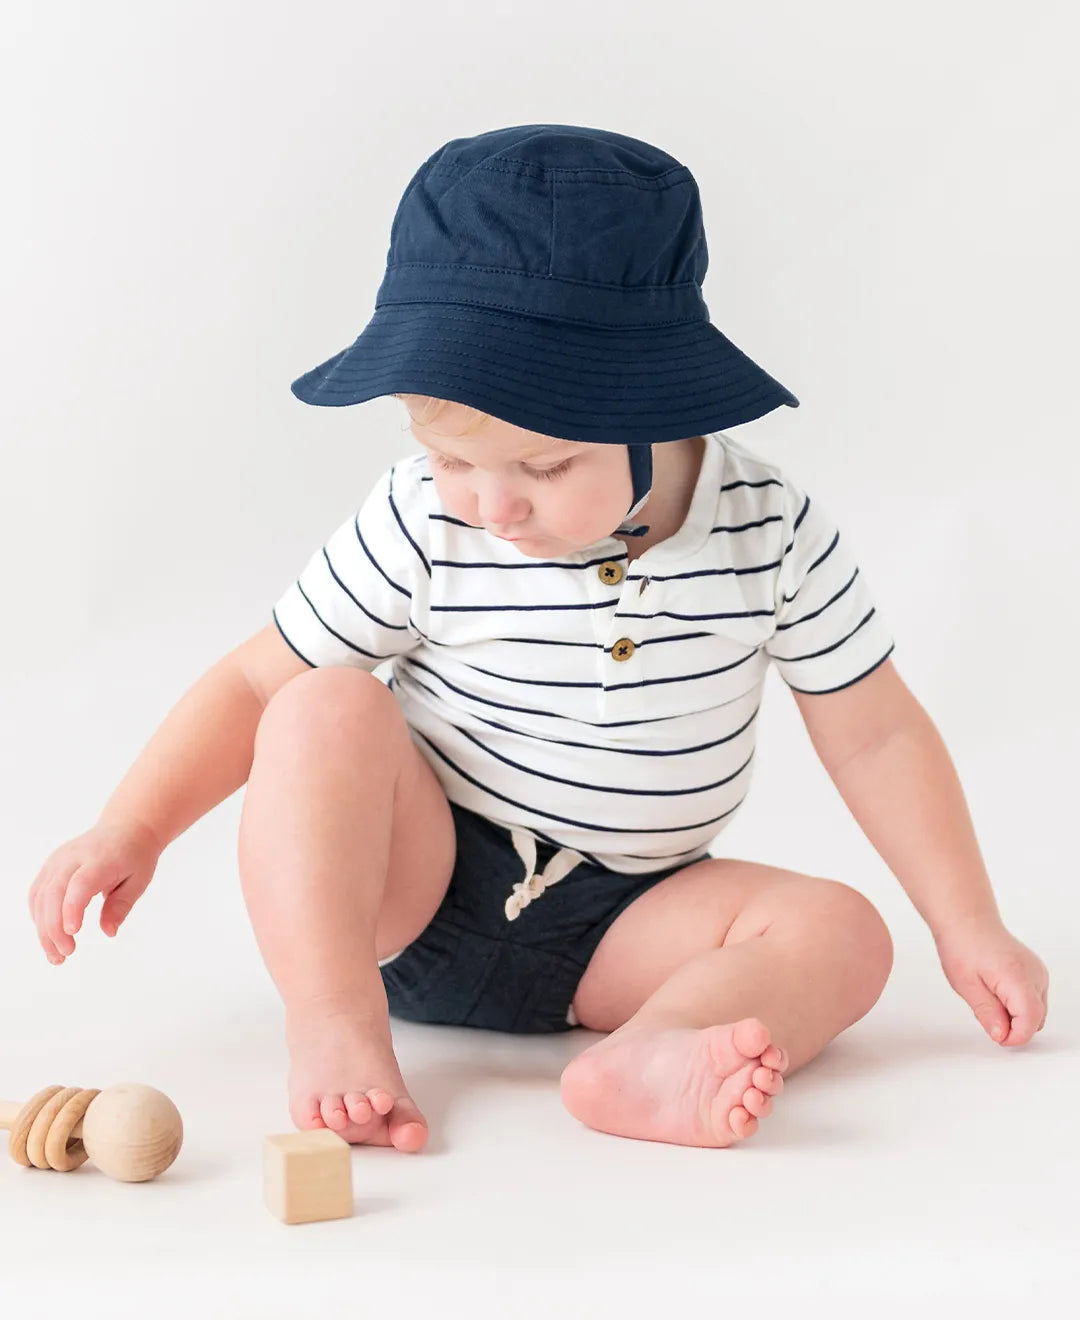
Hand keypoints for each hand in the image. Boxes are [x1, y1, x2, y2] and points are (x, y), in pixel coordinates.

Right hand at [28, 817, 163, 963]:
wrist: (125, 828)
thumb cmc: (134, 856)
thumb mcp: (139, 880)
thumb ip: (121, 905)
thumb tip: (109, 932)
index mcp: (100, 860)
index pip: (80, 883)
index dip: (72, 908)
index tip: (72, 933)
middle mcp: (73, 857)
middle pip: (54, 893)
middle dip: (54, 928)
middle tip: (66, 954)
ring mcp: (58, 860)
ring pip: (40, 896)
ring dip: (43, 929)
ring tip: (56, 955)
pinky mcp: (50, 866)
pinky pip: (37, 894)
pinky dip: (39, 917)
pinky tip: (48, 936)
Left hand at [935, 915, 1048, 1045]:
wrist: (967, 921)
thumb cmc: (962, 945)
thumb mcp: (966, 985)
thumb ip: (987, 1013)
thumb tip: (1001, 1035)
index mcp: (1018, 976)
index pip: (1030, 1021)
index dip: (1014, 1036)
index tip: (997, 1036)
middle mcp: (1034, 973)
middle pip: (1036, 1019)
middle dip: (1014, 1026)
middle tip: (986, 1014)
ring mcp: (1038, 971)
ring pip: (1037, 1011)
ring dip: (1016, 1015)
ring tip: (989, 997)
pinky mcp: (1036, 971)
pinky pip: (1034, 999)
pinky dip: (1019, 1004)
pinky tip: (998, 992)